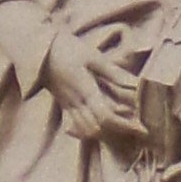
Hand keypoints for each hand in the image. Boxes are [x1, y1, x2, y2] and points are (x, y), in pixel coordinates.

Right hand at [43, 29, 146, 145]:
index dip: (126, 125)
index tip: (142, 128)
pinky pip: (77, 125)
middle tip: (138, 128)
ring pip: (87, 130)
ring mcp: (68, 106)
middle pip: (99, 128)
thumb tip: (136, 85)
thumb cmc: (67, 49)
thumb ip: (114, 73)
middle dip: (120, 130)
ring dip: (106, 131)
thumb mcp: (93, 57)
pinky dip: (91, 129)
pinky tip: (102, 124)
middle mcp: (76, 103)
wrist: (38, 50)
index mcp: (85, 90)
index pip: (107, 116)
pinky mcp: (64, 105)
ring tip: (123, 125)